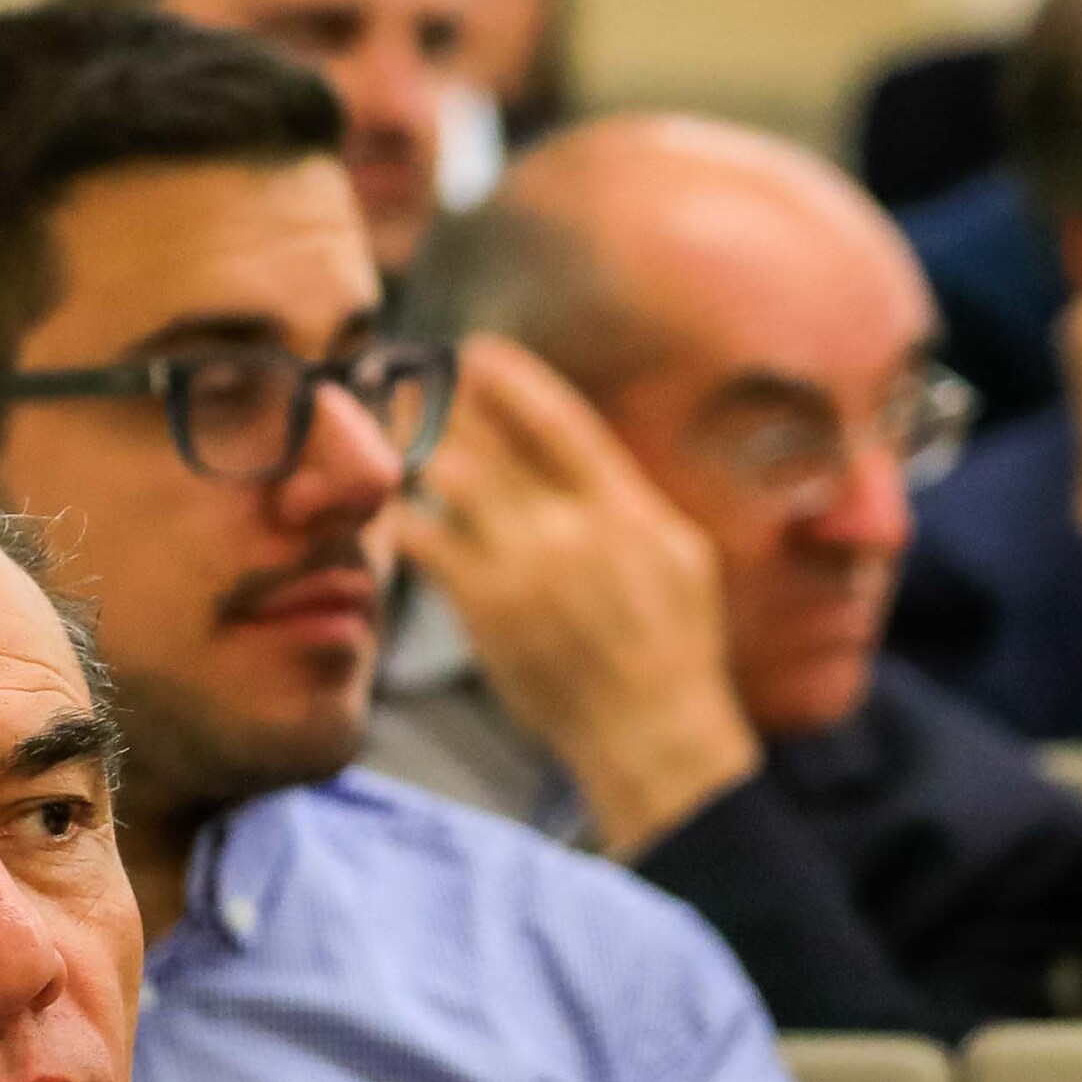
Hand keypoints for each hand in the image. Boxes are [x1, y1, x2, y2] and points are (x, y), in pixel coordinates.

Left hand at [406, 338, 759, 851]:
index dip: (513, 377)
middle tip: (418, 384)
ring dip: (422, 452)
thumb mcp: (681, 555)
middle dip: (451, 406)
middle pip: (493, 442)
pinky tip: (399, 512)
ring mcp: (523, 568)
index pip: (558, 418)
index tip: (479, 350)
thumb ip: (631, 500)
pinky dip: (408, 518)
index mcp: (625, 507)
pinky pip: (427, 543)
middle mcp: (571, 528)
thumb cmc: (676, 646)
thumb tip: (588, 456)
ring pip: (452, 481)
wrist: (650, 731)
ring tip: (402, 438)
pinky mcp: (485, 610)